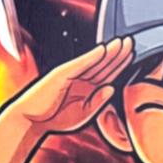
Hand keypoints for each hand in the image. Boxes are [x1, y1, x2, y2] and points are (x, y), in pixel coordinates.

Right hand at [13, 37, 133, 133]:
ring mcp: (72, 74)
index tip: (131, 56)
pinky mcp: (62, 73)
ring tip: (122, 42)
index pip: (107, 74)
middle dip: (118, 53)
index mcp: (87, 89)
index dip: (120, 64)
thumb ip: (98, 102)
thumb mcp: (83, 114)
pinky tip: (103, 49)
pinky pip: (80, 63)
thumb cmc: (54, 118)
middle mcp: (81, 79)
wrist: (30, 120)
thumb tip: (111, 88)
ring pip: (95, 61)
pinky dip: (92, 56)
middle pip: (104, 64)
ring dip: (109, 51)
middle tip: (130, 42)